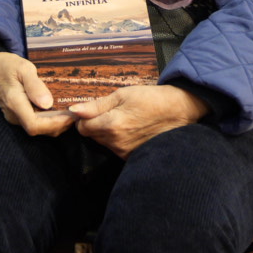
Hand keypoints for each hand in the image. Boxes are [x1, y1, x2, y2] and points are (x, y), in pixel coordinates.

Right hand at [0, 51, 74, 136]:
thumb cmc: (6, 65)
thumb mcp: (23, 68)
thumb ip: (35, 86)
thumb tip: (48, 104)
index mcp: (15, 103)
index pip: (35, 125)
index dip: (55, 124)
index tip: (71, 116)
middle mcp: (14, 115)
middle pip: (39, 130)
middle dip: (60, 125)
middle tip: (78, 113)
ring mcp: (15, 116)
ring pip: (39, 128)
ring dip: (56, 123)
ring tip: (73, 111)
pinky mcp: (18, 115)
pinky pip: (36, 122)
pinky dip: (50, 119)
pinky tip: (61, 110)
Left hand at [69, 84, 209, 158]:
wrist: (178, 110)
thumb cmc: (151, 98)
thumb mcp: (122, 94)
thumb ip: (96, 105)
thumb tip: (73, 110)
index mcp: (111, 125)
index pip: (82, 127)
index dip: (86, 116)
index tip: (96, 109)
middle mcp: (116, 143)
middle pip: (92, 135)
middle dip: (97, 124)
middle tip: (115, 111)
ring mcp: (124, 153)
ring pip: (103, 143)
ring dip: (108, 132)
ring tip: (126, 119)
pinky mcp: (132, 157)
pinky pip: (115, 149)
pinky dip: (119, 140)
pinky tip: (132, 129)